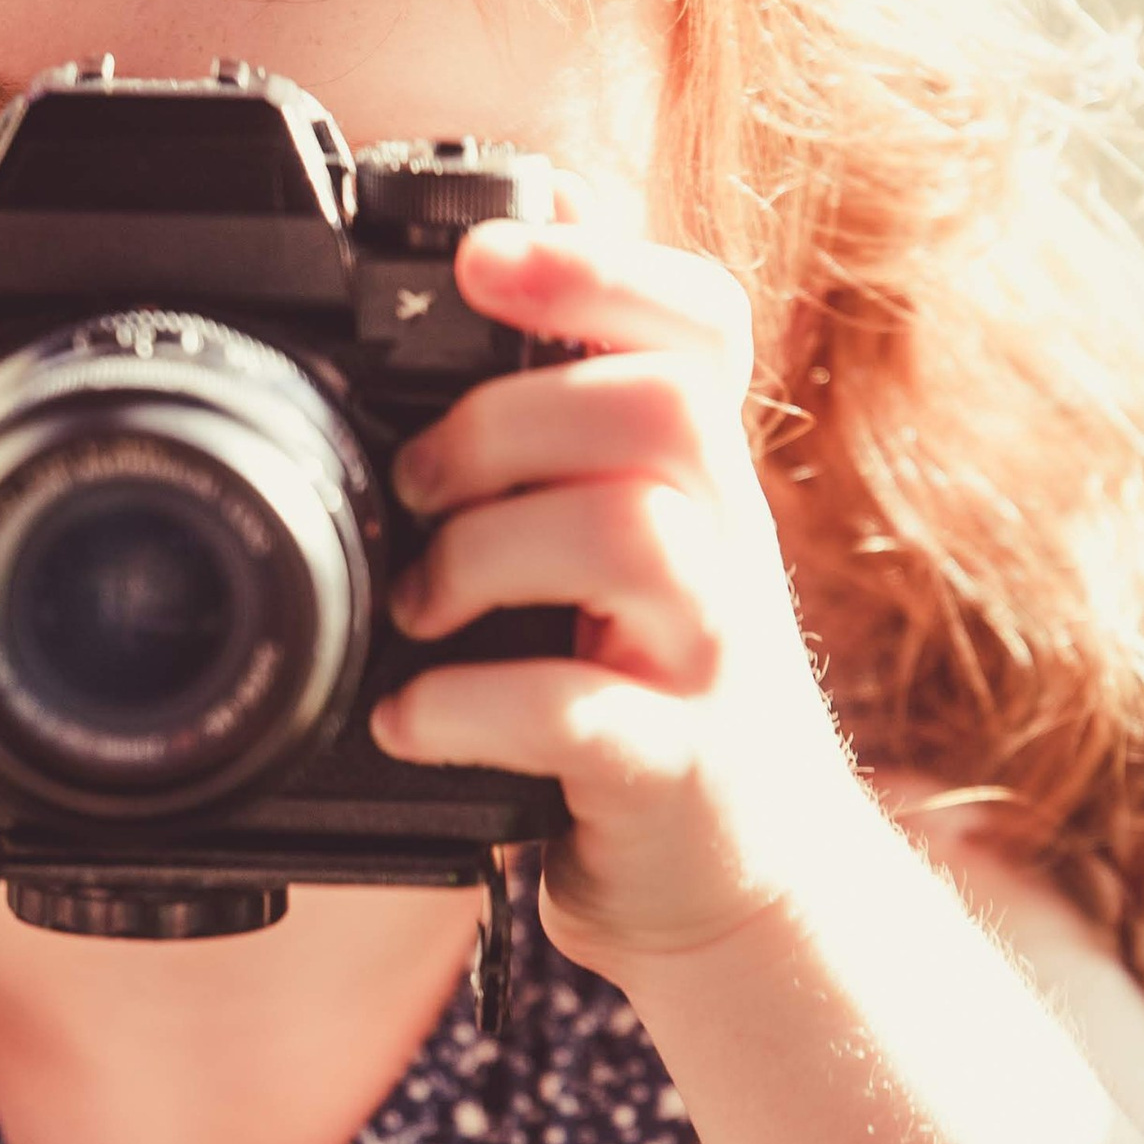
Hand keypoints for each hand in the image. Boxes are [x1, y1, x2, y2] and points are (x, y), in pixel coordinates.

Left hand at [369, 203, 869, 982]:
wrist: (734, 886)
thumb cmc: (644, 693)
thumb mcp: (620, 545)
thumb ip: (567, 428)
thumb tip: (483, 258)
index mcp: (700, 479)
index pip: (700, 323)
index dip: (600, 266)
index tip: (482, 256)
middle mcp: (727, 550)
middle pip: (659, 408)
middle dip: (508, 419)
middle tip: (418, 484)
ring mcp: (711, 662)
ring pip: (631, 537)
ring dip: (486, 553)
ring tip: (420, 605)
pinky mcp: (674, 774)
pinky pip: (579, 713)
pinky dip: (472, 706)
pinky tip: (409, 716)